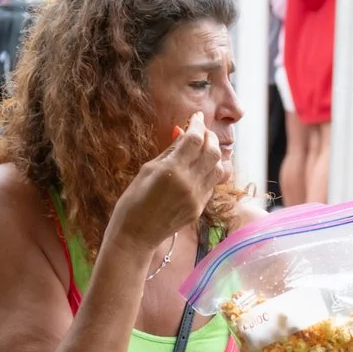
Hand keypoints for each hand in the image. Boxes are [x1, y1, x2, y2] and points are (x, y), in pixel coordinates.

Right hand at [105, 113, 224, 265]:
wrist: (136, 235)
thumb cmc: (134, 200)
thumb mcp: (147, 169)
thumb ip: (170, 151)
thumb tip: (182, 133)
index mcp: (172, 170)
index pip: (195, 140)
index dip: (198, 125)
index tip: (196, 117)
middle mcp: (189, 183)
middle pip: (212, 151)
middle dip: (209, 136)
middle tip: (201, 131)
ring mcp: (197, 197)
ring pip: (218, 168)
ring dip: (215, 153)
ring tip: (205, 147)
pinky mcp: (200, 208)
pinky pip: (212, 183)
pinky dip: (210, 170)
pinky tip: (201, 166)